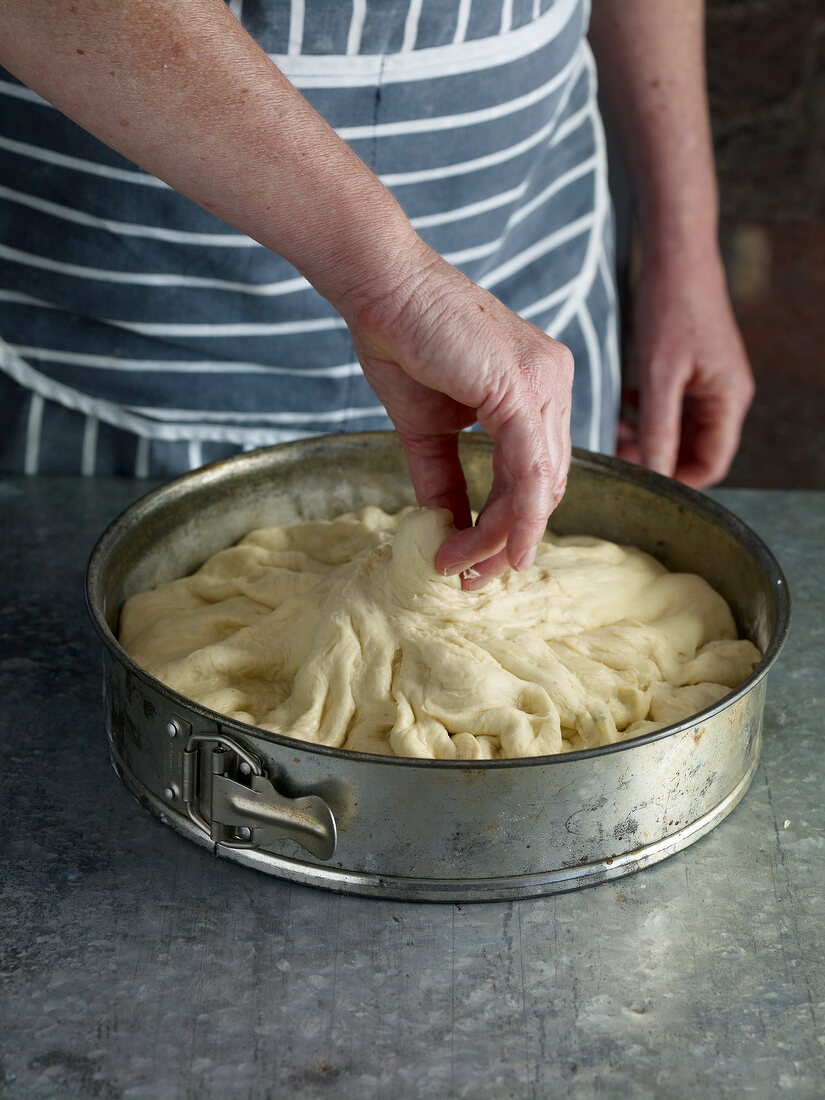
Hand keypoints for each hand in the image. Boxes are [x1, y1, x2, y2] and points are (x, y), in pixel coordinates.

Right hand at [345, 243, 573, 586]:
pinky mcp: (525, 389)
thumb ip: (446, 480)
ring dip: (499, 540)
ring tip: (459, 569)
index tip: (471, 560)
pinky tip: (478, 551)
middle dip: (508, 542)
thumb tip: (447, 531)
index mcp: (540, 388)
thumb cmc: (400, 339)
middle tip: (469, 578)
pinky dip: (507, 520)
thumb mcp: (428, 428)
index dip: (509, 525)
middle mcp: (556, 384)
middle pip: (547, 487)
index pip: (538, 473)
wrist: (378, 285)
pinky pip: (528, 474)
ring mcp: (548, 384)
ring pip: (539, 488)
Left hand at [618, 249, 753, 486]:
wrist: (676, 256)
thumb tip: (653, 474)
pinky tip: (624, 404)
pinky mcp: (693, 369)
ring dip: (650, 435)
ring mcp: (710, 382)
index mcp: (728, 400)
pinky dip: (649, 413)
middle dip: (659, 457)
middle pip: (696, 449)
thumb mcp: (659, 376)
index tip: (639, 482)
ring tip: (616, 431)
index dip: (677, 479)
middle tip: (620, 453)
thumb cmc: (672, 308)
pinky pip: (674, 406)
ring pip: (681, 429)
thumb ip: (658, 429)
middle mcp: (725, 395)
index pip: (711, 464)